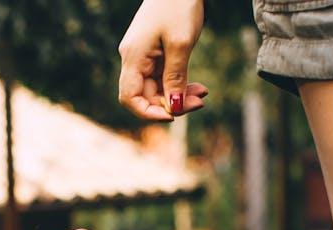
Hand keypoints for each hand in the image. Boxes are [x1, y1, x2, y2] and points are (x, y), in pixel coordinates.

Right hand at [117, 0, 208, 120]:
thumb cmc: (178, 6)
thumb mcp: (181, 44)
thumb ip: (176, 77)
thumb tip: (174, 108)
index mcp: (133, 57)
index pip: (130, 98)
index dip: (149, 113)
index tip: (173, 115)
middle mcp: (134, 59)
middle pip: (146, 96)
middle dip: (172, 104)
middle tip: (200, 102)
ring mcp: (144, 56)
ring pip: (158, 88)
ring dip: (179, 95)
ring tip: (203, 94)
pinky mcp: (155, 53)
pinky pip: (164, 77)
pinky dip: (180, 84)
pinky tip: (198, 86)